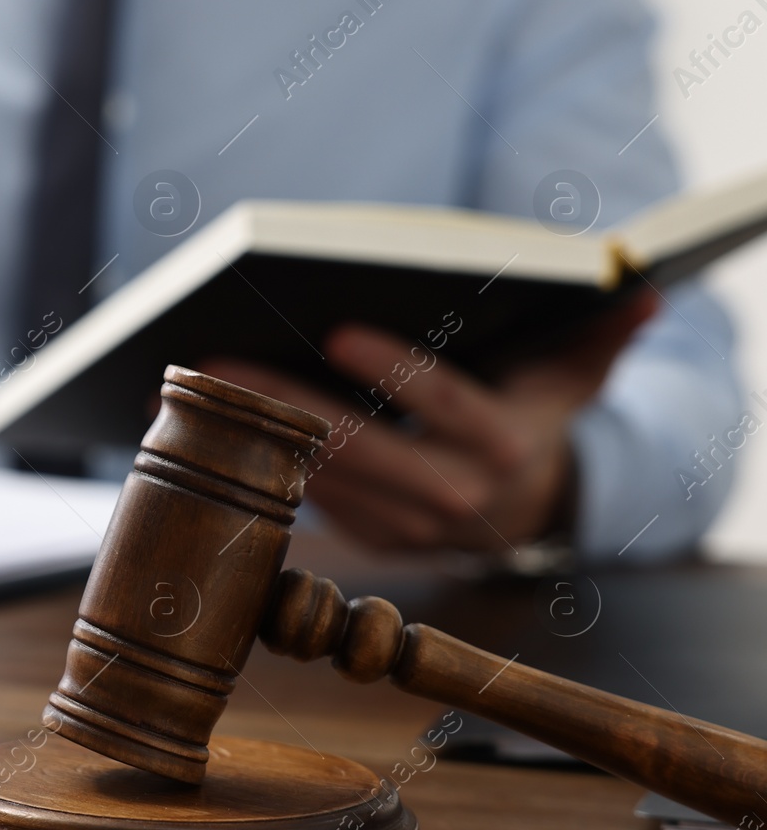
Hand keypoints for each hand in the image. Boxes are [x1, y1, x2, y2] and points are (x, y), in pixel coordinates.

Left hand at [200, 293, 658, 552]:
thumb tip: (641, 290)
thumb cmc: (538, 414)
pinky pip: (304, 499)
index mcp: (504, 447)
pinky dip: (252, 463)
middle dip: (284, 405)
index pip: (446, 404)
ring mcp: (407, 528)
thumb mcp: (573, 374)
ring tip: (190, 385)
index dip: (395, 371)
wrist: (532, 507)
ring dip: (250, 437)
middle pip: (358, 448)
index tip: (336, 333)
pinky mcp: (370, 539)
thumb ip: (600, 333)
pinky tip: (201, 423)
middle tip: (218, 360)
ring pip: (318, 480)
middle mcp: (455, 497)